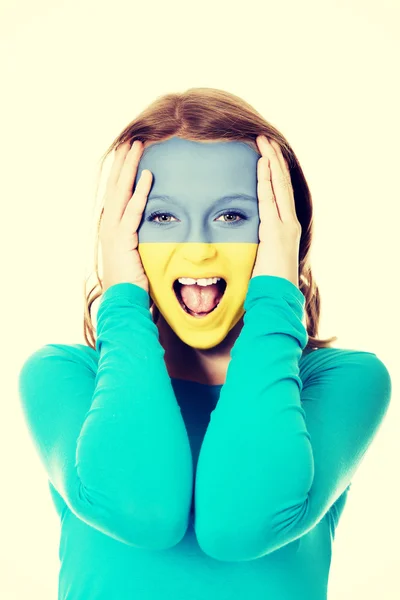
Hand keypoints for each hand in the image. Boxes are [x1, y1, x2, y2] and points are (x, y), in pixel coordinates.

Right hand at [100, 140, 152, 292]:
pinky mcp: (123, 239)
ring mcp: (113, 232)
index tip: (128, 153)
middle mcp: (109, 225)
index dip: (121, 172)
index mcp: (112, 227)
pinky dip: (140, 192)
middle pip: (116, 186)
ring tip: (136, 146)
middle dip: (123, 162)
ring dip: (130, 168)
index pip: (117, 193)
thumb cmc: (133, 282)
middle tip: (130, 140)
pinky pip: (133, 211)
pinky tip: (148, 175)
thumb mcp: (136, 254)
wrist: (123, 301)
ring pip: (122, 192)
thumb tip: (156, 227)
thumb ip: (141, 238)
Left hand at [251, 135, 300, 287]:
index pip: (279, 194)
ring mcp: (285, 226)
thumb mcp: (261, 259)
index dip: (273, 173)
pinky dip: (267, 180)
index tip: (265, 155)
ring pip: (279, 186)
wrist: (276, 298)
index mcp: (284, 229)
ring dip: (271, 162)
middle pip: (282, 184)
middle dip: (274, 159)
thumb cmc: (267, 284)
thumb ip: (257, 245)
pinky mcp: (277, 230)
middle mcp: (289, 223)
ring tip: (264, 141)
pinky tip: (263, 162)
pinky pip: (270, 199)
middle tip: (264, 138)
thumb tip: (246, 242)